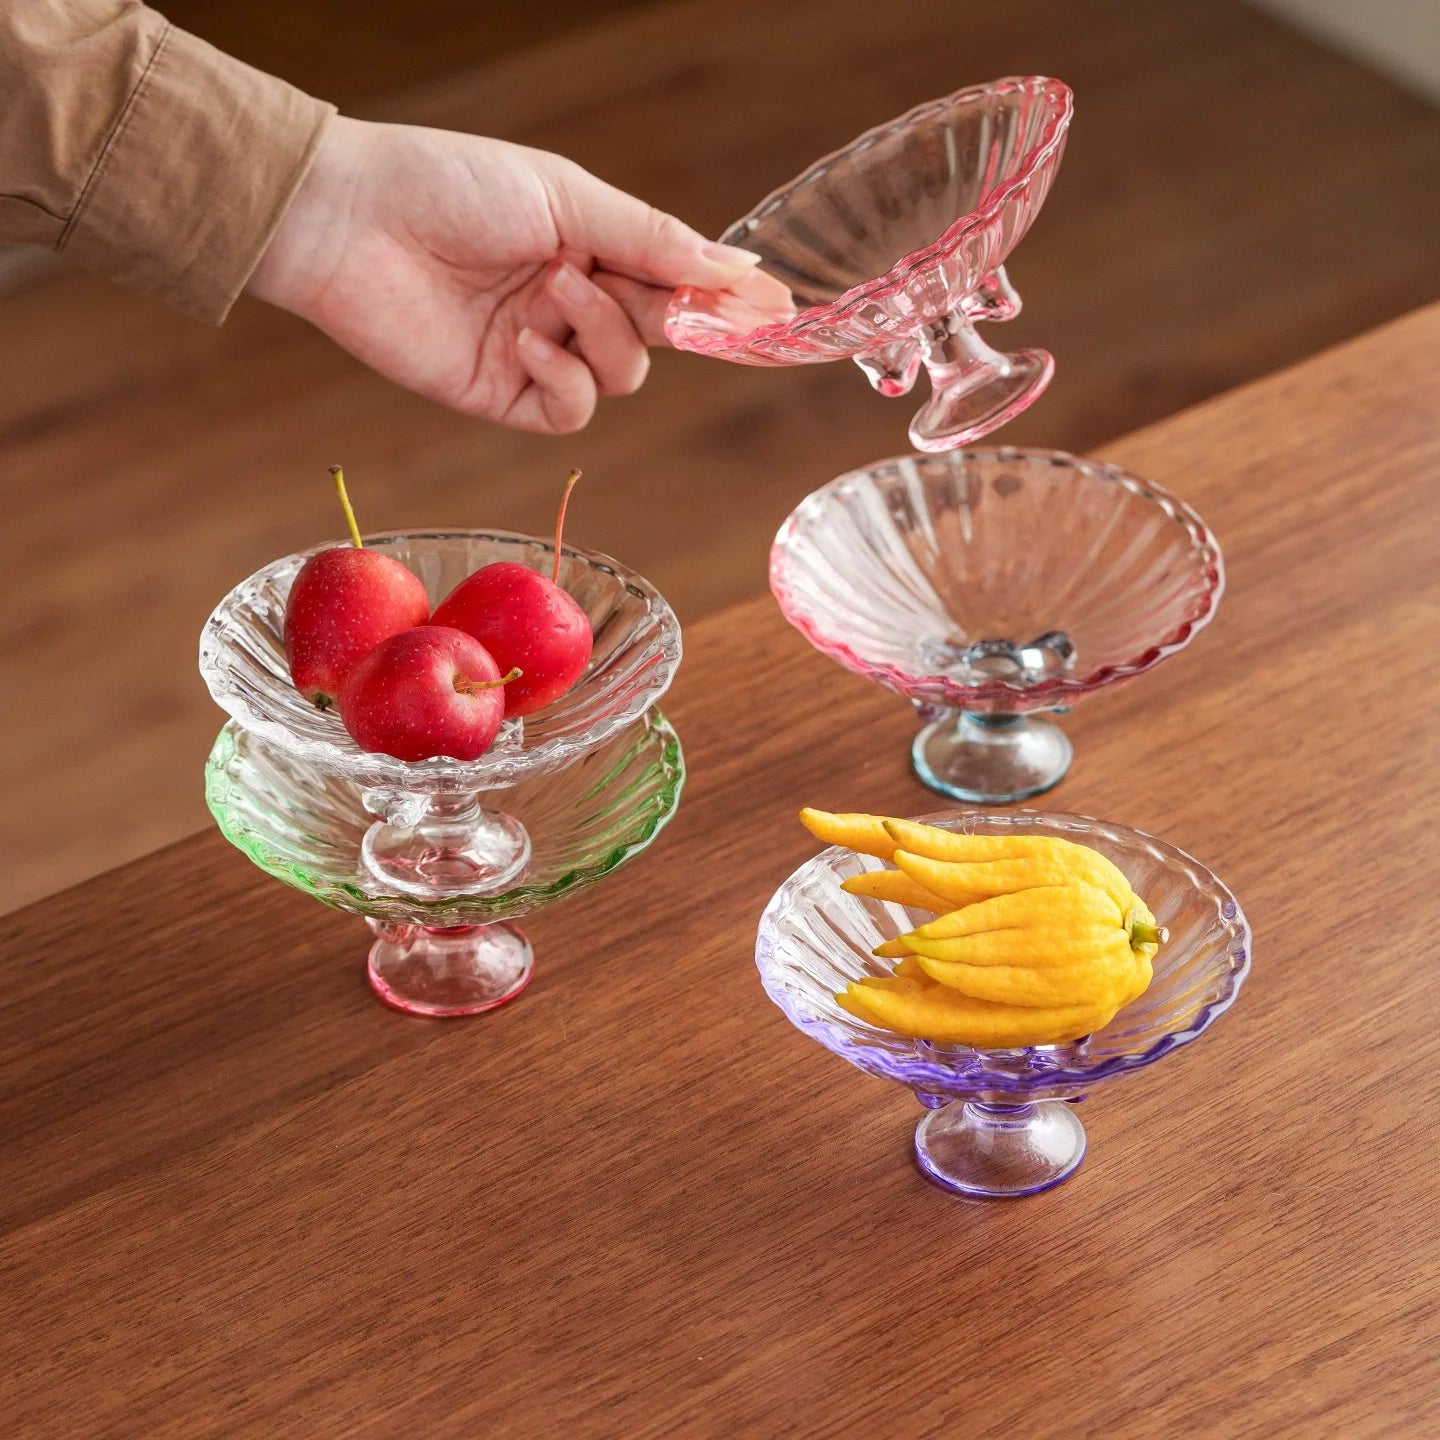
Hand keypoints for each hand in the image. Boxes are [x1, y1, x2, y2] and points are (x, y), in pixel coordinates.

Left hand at [247, 116, 791, 432]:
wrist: (347, 221)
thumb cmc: (448, 184)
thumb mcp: (565, 197)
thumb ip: (653, 241)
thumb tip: (741, 266)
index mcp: (593, 243)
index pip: (677, 280)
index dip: (723, 298)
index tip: (776, 309)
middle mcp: (573, 301)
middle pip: (660, 333)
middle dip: (670, 316)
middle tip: (672, 299)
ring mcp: (542, 351)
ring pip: (623, 375)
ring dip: (604, 335)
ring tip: (552, 290)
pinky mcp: (505, 394)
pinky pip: (570, 409)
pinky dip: (565, 378)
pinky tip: (529, 341)